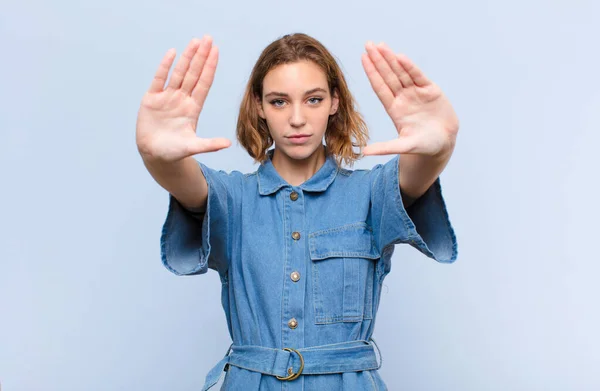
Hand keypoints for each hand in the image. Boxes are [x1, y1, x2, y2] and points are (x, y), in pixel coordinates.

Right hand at [136, 36, 230, 161]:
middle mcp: (182, 99)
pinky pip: (159, 79)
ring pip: (179, 73)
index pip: (204, 83)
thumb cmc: (175, 151)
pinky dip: (165, 66)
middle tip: (208, 38)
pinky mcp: (151, 99)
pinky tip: (172, 53)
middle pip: (194, 74)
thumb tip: (228, 144)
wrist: (155, 155)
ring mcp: (167, 98)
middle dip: (201, 56)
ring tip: (195, 41)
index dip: (210, 67)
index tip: (216, 51)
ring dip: (187, 57)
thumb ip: (209, 144)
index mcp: (193, 108)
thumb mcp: (193, 147)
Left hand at [361, 42, 458, 156]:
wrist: (445, 143)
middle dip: (379, 60)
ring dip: (392, 59)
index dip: (372, 73)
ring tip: (381, 45)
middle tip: (368, 44)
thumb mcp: (404, 146)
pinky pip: (419, 76)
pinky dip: (410, 67)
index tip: (363, 58)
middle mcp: (404, 98)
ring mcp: (417, 93)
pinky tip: (400, 57)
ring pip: (402, 73)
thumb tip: (365, 152)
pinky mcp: (431, 91)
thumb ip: (385, 148)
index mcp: (395, 109)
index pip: (380, 88)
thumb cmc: (423, 145)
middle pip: (388, 76)